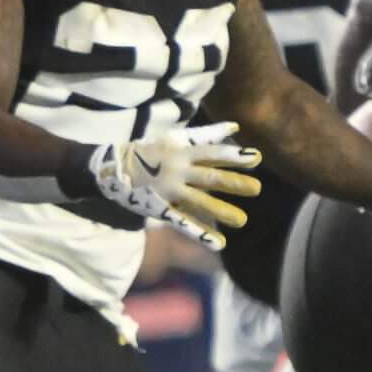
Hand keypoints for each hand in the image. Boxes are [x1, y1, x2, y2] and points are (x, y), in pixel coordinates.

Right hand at [86, 123, 260, 249]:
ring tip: (242, 220)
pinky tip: (218, 243)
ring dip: (221, 211)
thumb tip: (235, 127)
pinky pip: (183, 222)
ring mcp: (170, 192)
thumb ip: (206, 135)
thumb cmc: (150, 151)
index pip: (212, 153)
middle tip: (256, 189)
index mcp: (182, 152)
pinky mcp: (162, 209)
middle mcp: (177, 171)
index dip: (232, 156)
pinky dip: (199, 233)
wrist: (115, 169)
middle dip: (233, 183)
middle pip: (209, 178)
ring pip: (199, 202)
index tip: (255, 158)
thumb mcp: (175, 138)